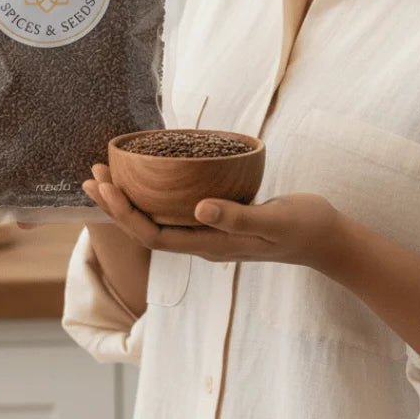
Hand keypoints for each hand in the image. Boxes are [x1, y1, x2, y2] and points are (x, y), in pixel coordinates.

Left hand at [85, 163, 342, 269]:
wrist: (326, 238)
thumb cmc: (302, 227)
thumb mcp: (272, 220)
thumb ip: (237, 216)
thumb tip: (197, 209)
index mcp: (210, 245)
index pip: (152, 236)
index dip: (123, 213)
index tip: (104, 186)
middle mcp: (203, 242)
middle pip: (146, 228)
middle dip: (116, 204)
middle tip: (93, 173)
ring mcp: (210, 232)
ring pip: (159, 219)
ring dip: (131, 199)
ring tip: (109, 173)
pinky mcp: (220, 219)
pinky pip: (176, 210)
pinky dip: (156, 193)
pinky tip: (153, 175)